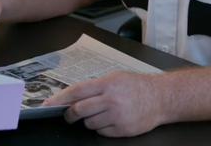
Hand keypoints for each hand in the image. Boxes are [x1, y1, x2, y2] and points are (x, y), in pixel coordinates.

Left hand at [45, 71, 167, 136]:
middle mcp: (111, 100)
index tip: (48, 105)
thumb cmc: (137, 86)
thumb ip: (95, 86)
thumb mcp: (115, 78)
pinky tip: (111, 120)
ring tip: (101, 113)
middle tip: (70, 115)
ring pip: (89, 124)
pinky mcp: (123, 129)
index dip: (60, 99)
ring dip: (89, 120)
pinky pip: (102, 132)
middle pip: (79, 110)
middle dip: (71, 114)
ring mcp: (117, 116)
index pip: (76, 92)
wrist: (161, 98)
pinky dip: (102, 128)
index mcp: (107, 84)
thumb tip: (72, 95)